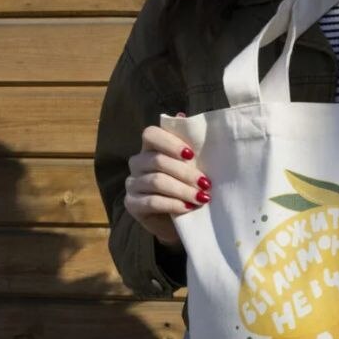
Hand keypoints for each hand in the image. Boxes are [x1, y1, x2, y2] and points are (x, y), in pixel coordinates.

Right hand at [124, 113, 210, 249]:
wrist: (178, 221)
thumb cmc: (186, 187)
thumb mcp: (191, 167)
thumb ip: (188, 146)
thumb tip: (184, 117)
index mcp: (150, 148)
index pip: (151, 134)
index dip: (170, 143)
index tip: (191, 155)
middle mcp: (137, 163)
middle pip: (157, 160)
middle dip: (185, 172)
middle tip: (205, 183)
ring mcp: (132, 184)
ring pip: (156, 182)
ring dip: (182, 190)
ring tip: (201, 198)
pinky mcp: (132, 204)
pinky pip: (152, 202)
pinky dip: (173, 204)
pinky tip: (188, 207)